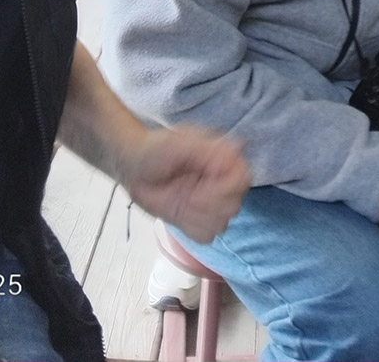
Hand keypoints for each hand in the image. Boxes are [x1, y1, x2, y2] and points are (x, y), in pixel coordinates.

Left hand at [120, 125, 250, 243]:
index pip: (243, 178)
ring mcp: (212, 203)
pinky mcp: (199, 221)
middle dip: (206, 203)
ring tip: (180, 199)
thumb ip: (206, 150)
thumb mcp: (177, 143)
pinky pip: (207, 236)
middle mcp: (222, 182)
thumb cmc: (155, 149)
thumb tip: (233, 156)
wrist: (135, 168)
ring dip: (196, 216)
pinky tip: (180, 212)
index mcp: (224, 158)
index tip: (201, 182)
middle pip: (234, 205)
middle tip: (185, 192)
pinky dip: (191, 227)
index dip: (224, 187)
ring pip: (221, 224)